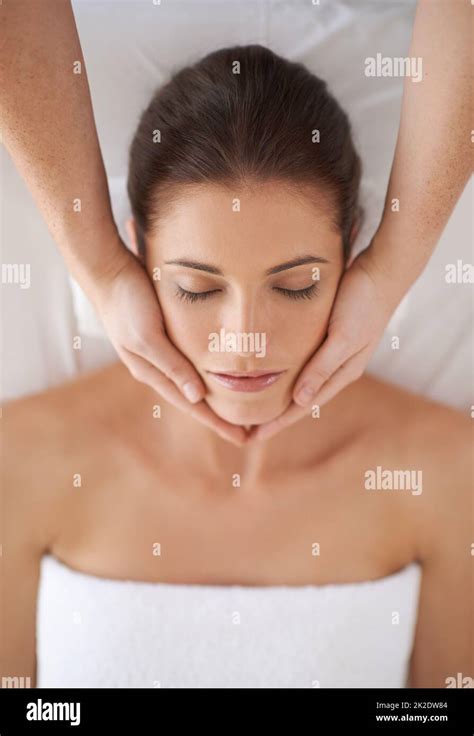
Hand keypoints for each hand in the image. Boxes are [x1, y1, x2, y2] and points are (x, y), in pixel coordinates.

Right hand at [91, 243, 248, 445]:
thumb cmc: (127, 303)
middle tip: (249, 430)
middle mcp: (157, 367)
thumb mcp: (148, 336)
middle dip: (220, 416)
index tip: (243, 438)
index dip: (217, 422)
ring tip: (239, 407)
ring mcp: (160, 352)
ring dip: (215, 396)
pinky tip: (220, 372)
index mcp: (152, 372)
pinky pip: (192, 361)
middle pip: (194, 399)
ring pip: (193, 381)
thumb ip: (171, 365)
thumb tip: (196, 396)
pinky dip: (208, 372)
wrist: (108, 272)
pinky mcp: (165, 335)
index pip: (191, 405)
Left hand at [249, 244, 400, 440]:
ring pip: (300, 382)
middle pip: (300, 399)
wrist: (382, 272)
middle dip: (275, 416)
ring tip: (255, 408)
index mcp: (342, 373)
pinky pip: (301, 362)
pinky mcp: (327, 336)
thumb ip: (323, 368)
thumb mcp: (343, 337)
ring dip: (279, 397)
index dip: (279, 422)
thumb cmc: (363, 304)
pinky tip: (272, 372)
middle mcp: (337, 367)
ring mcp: (332, 352)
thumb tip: (300, 400)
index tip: (254, 437)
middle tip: (247, 431)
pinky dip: (285, 373)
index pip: (303, 406)